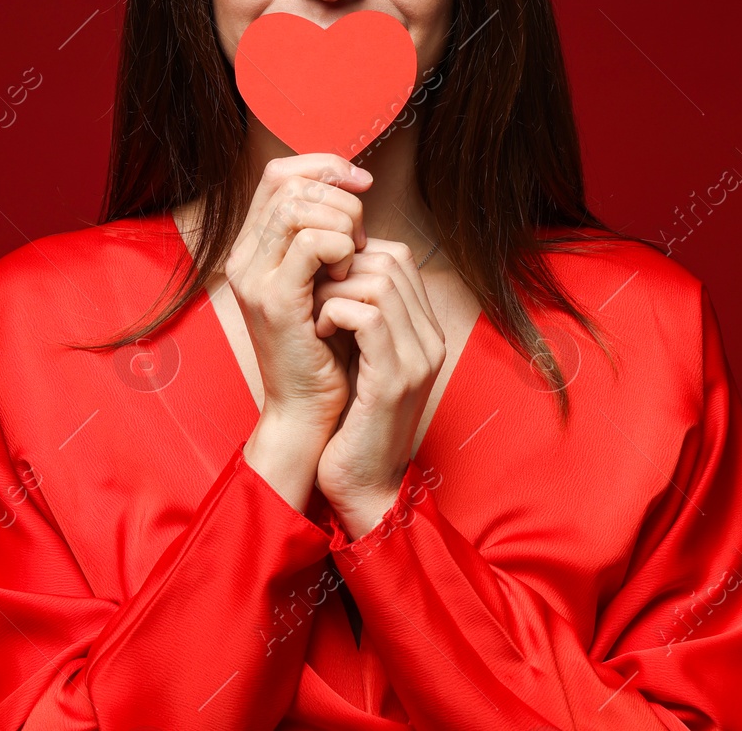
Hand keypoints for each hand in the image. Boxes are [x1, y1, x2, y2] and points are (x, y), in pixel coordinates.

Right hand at [224, 154, 371, 428]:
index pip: (279, 173)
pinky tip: (346, 277)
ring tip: (352, 261)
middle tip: (360, 239)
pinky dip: (341, 249)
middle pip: (290, 183)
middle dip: (340, 199)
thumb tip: (353, 183)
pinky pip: (312, 243)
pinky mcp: (274, 300)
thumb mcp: (324, 276)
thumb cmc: (327, 344)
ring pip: (300, 206)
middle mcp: (244, 257)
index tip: (363, 184)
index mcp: (254, 247)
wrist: (310, 407)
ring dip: (342, 224)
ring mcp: (254, 278)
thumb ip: (326, 232)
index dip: (324, 166)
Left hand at [311, 238, 446, 537]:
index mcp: (424, 331)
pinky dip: (335, 313)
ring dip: (333, 289)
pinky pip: (369, 316)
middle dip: (341, 266)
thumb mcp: (361, 358)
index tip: (321, 280)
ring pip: (379, 281)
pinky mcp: (395, 379)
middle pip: (391, 260)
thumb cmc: (351, 421)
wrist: (362, 484)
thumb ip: (360, 317)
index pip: (398, 257)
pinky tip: (318, 332)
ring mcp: (418, 359)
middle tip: (311, 293)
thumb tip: (333, 269)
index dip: (353, 255)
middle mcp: (430, 340)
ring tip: (313, 315)